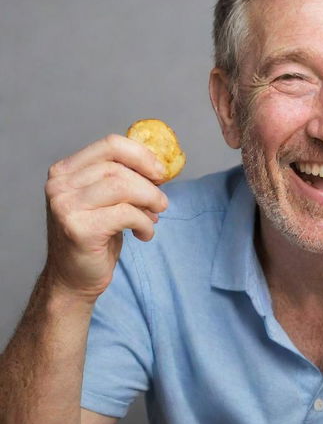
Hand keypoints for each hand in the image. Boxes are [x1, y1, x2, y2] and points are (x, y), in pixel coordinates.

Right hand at [44, 134, 168, 298]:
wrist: (74, 279)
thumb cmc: (96, 237)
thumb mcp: (107, 201)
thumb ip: (123, 179)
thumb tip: (160, 168)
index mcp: (65, 171)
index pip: (110, 144)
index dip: (142, 155)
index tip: (161, 172)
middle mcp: (60, 185)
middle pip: (118, 167)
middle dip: (149, 185)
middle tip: (161, 203)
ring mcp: (65, 206)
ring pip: (123, 186)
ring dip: (150, 201)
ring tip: (155, 217)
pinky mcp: (79, 228)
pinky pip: (126, 213)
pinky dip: (144, 223)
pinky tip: (144, 234)